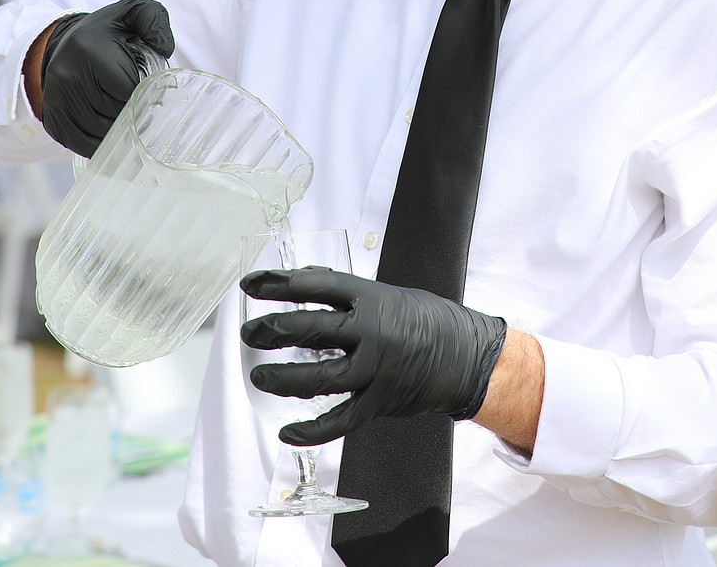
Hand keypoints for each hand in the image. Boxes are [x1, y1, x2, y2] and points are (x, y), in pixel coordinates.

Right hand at [40, 0, 174, 156]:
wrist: (69, 43)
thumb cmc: (109, 33)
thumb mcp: (134, 13)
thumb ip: (154, 21)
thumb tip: (164, 48)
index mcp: (88, 48)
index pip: (128, 89)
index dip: (142, 92)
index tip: (143, 85)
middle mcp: (66, 74)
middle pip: (113, 113)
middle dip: (131, 110)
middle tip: (136, 101)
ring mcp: (55, 99)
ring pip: (99, 132)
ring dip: (118, 129)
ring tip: (123, 113)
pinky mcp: (51, 119)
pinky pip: (81, 144)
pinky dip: (99, 143)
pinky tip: (109, 131)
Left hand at [240, 267, 505, 446]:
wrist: (466, 355)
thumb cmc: (425, 319)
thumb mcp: (386, 294)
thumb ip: (347, 293)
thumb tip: (304, 282)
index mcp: (371, 297)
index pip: (315, 285)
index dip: (279, 284)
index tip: (251, 284)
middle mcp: (371, 331)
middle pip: (312, 329)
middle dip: (274, 330)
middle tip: (250, 333)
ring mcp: (375, 369)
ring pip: (320, 377)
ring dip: (284, 378)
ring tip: (259, 377)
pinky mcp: (379, 402)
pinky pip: (340, 420)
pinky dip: (312, 431)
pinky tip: (288, 433)